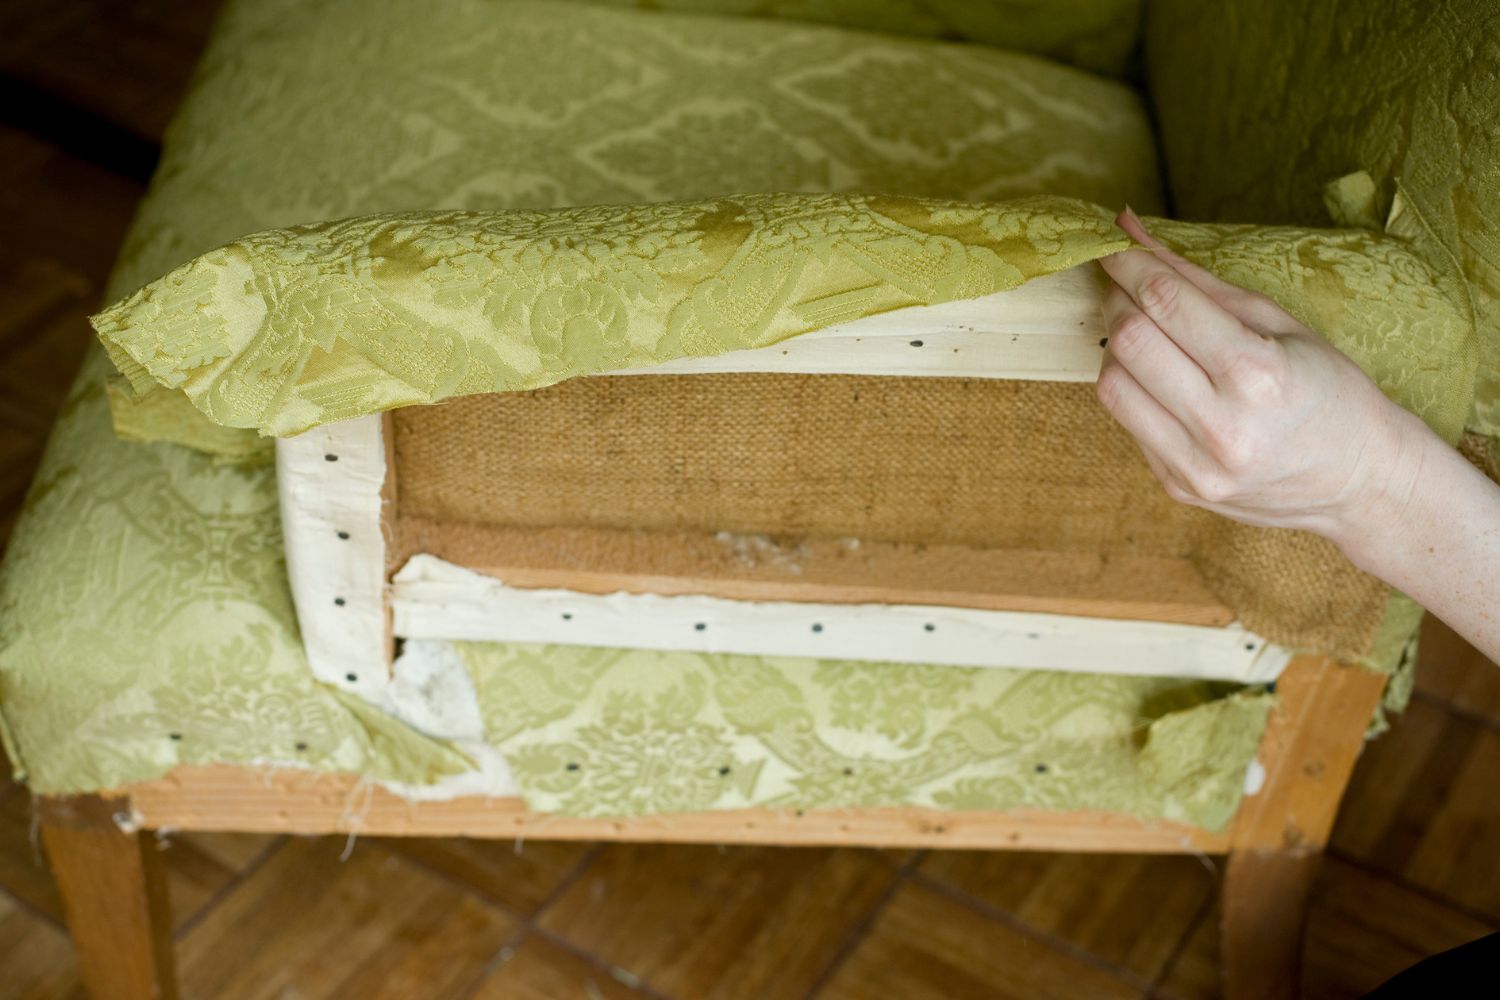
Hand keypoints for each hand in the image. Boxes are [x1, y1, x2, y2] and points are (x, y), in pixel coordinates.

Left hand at [1094, 208, 1437, 558]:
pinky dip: (1133, 388)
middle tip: (1125, 286)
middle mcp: (1222, 425)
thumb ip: (1197, 281)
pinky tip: (1160, 378)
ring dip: (1116, 349)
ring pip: (1112, 386)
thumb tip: (1130, 231)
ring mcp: (1196, 464)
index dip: (1129, 264)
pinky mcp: (1178, 485)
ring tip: (1143, 334)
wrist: (1357, 478)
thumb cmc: (1324, 388)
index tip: (1112, 243)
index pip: (1166, 302)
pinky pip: (1127, 422)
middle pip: (1129, 341)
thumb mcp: (1276, 322)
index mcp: (1257, 374)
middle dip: (1117, 301)